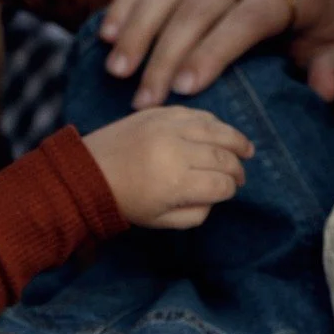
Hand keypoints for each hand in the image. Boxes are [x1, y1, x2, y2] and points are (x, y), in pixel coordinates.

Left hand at [84, 106, 252, 228]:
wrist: (87, 172)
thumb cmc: (125, 201)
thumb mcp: (161, 221)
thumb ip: (196, 213)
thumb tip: (216, 195)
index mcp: (176, 183)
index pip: (221, 184)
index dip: (230, 189)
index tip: (229, 191)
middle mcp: (176, 151)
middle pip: (223, 157)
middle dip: (237, 168)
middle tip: (240, 175)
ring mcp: (167, 127)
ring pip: (215, 129)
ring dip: (235, 140)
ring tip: (246, 149)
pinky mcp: (159, 112)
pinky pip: (196, 113)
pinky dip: (213, 123)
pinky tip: (221, 132)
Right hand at [99, 0, 333, 108]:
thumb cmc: (314, 34)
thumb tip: (324, 88)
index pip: (248, 17)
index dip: (216, 51)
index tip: (186, 88)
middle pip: (202, 5)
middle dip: (168, 53)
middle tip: (145, 98)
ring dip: (139, 29)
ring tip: (117, 70)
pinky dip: (128, 2)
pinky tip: (107, 34)